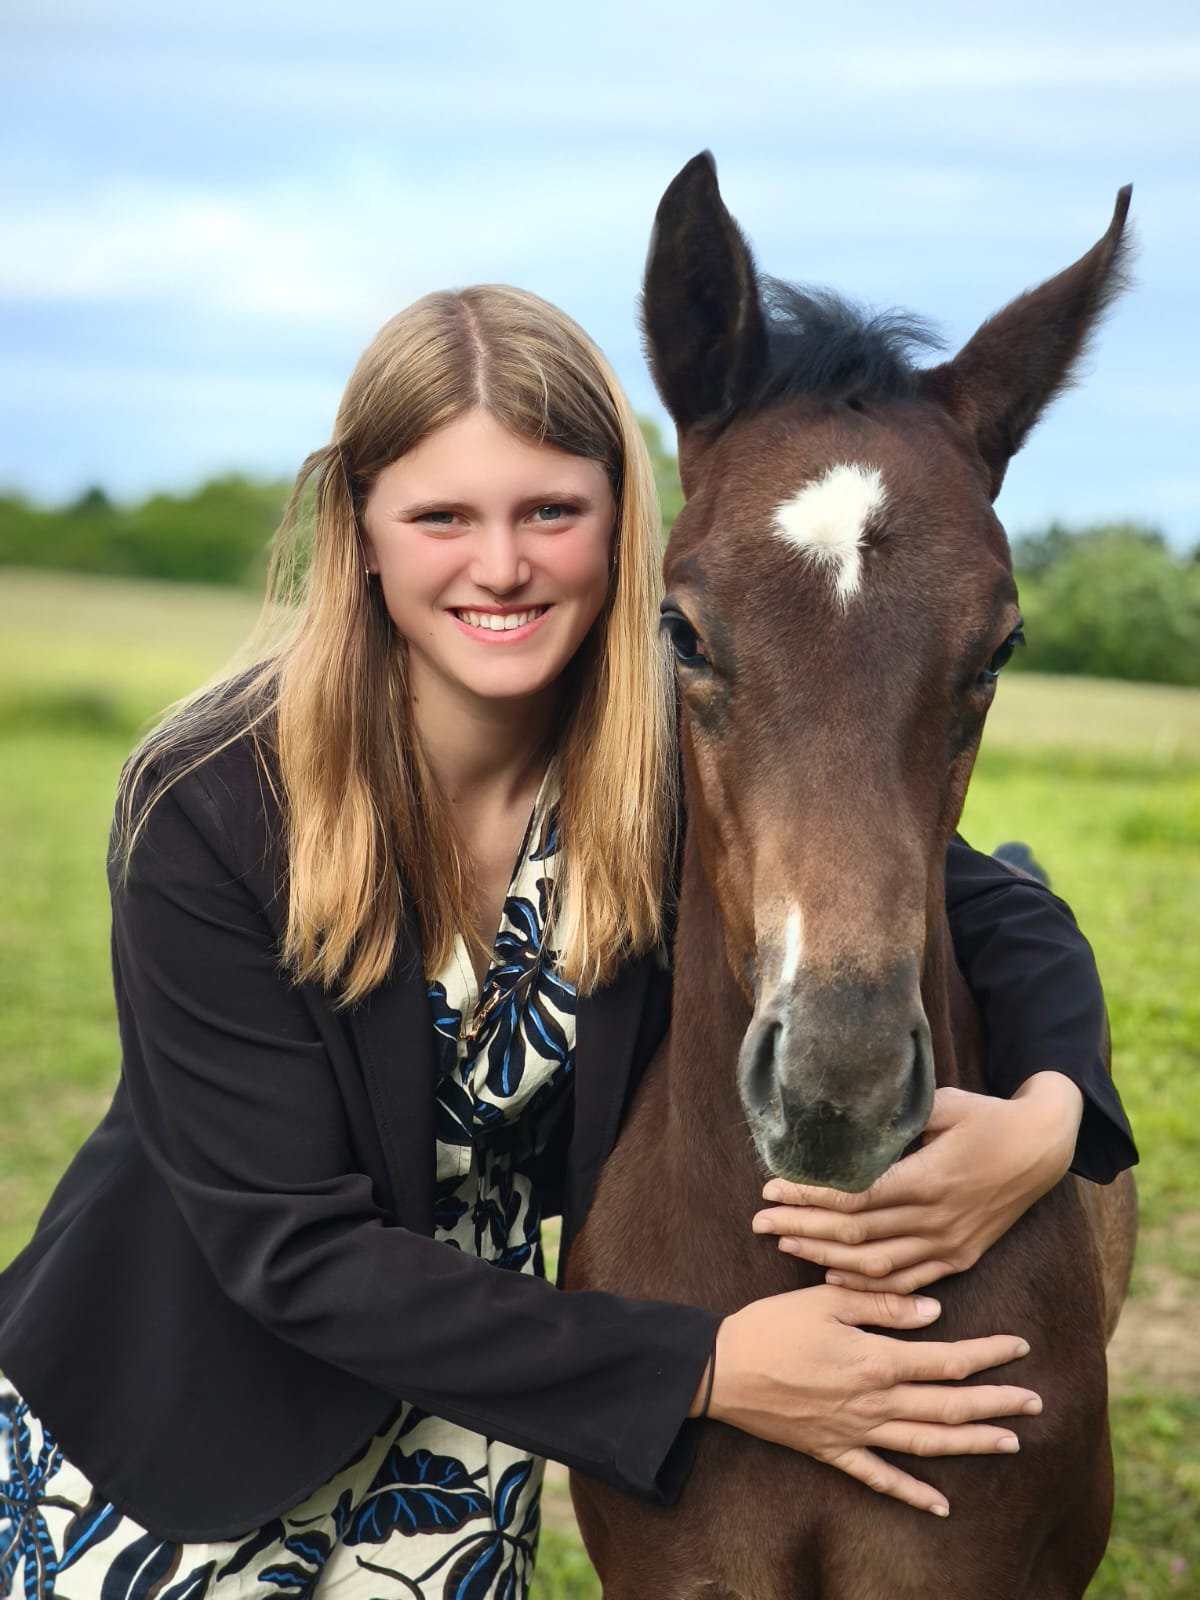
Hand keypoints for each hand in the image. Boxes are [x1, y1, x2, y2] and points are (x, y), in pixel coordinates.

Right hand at [702, 1286, 1038, 1514]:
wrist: (721, 1370)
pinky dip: (913, 1495)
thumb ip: (882, 1306)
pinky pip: (880, 1479)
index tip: (1020, 1346)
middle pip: (948, 1406)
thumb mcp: (826, 1300)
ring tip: (1010, 1442)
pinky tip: (941, 1506)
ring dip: (971, 1444)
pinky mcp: (833, 1452)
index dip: (987, 1354)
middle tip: (1035, 1400)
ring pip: (926, 1444)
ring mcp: (855, 1433)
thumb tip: (935, 1314)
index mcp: (875, 1360)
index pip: (946, 1360)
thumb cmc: (771, 1326)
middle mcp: (873, 1402)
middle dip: (995, 1402)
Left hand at [751, 1074, 1082, 1293]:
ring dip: (825, 1258)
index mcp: (928, 1179)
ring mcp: (949, 1243)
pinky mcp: (960, 1257)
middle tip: (759, 1222)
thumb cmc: (986, 1117)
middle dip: (801, 1229)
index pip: (853, 1197)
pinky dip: (867, 1284)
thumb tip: (844, 1122)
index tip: (771, 1190)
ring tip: (785, 1245)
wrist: (1042, 1147)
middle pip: (855, 1235)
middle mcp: (936, 1218)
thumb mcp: (942, 1104)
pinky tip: (832, 1277)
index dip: (808, 1198)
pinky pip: (908, 1281)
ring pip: (876, 1264)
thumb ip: (895, 1119)